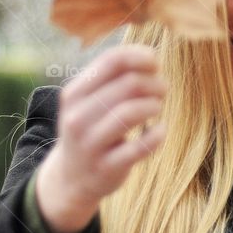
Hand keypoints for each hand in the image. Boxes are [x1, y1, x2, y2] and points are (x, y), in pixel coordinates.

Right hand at [34, 44, 167, 232]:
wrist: (71, 178)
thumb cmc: (90, 129)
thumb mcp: (87, 101)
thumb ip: (112, 77)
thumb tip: (151, 55)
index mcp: (74, 93)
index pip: (111, 60)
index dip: (140, 56)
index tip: (155, 62)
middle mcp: (78, 117)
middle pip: (129, 84)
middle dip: (154, 83)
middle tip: (162, 90)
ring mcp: (91, 144)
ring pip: (133, 112)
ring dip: (155, 105)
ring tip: (157, 107)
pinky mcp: (108, 167)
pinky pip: (141, 146)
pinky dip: (158, 134)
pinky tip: (160, 129)